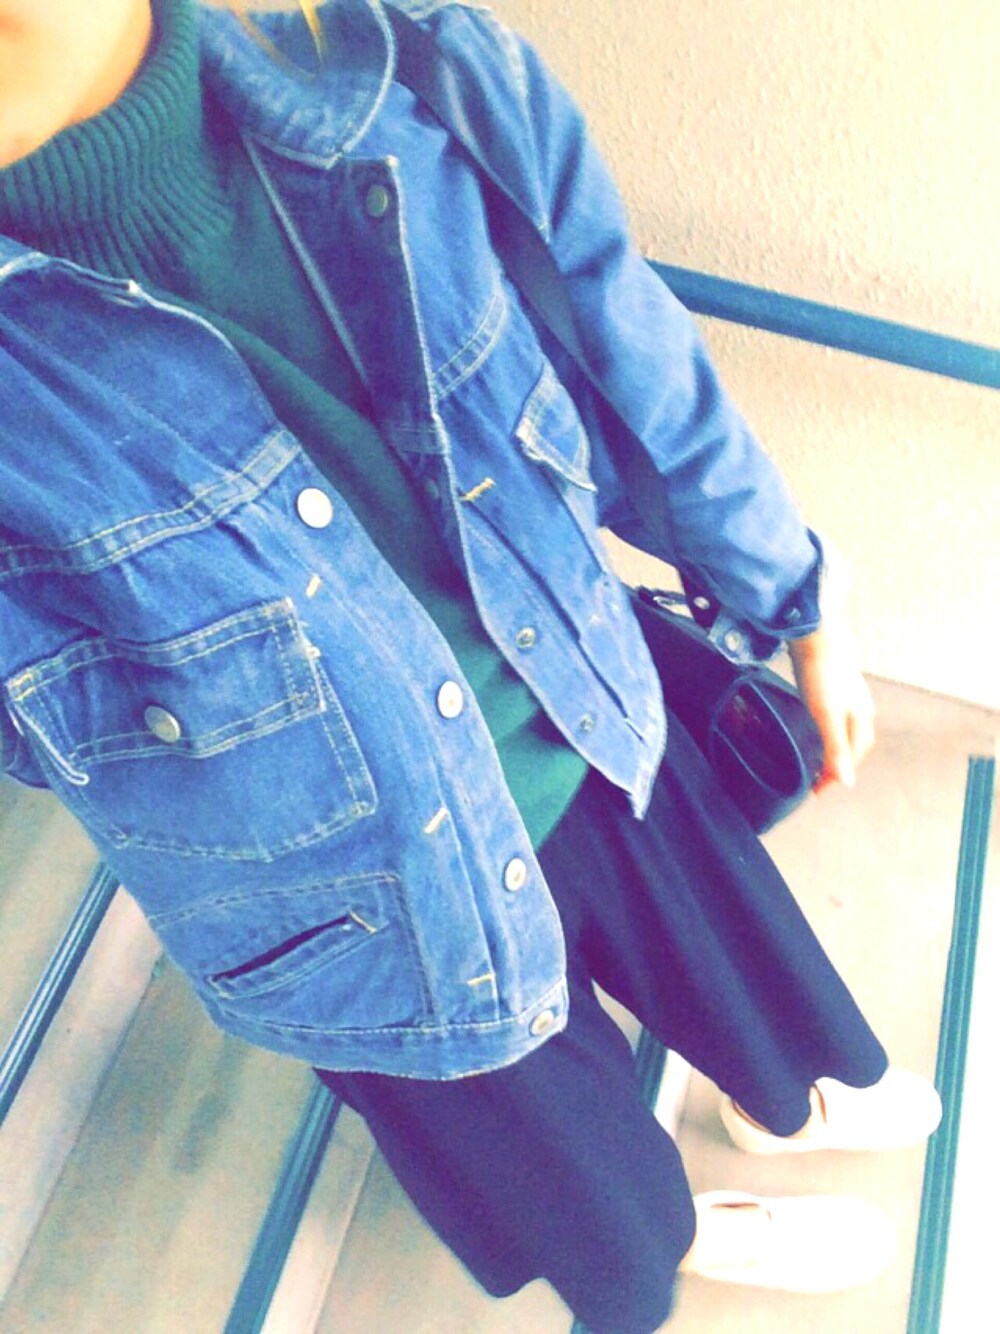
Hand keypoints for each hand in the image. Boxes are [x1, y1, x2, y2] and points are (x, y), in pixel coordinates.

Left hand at [787, 624, 874, 791]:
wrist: (816, 631)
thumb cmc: (821, 674)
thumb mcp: (826, 715)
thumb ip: (836, 749)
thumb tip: (847, 782)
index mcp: (862, 716)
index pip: (855, 755)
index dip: (838, 774)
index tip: (818, 791)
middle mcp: (861, 705)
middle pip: (854, 742)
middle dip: (840, 762)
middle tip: (818, 779)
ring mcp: (850, 691)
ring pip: (846, 727)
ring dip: (835, 745)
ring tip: (818, 756)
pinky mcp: (836, 680)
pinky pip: (837, 713)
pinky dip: (829, 727)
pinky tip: (817, 723)